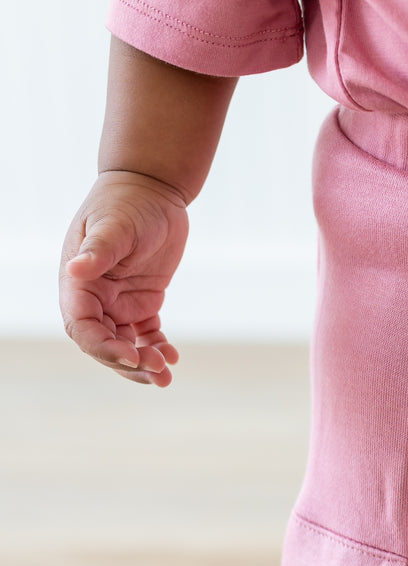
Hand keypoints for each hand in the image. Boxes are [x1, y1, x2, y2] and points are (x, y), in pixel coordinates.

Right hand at [59, 170, 188, 386]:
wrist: (152, 190)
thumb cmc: (127, 202)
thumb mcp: (114, 226)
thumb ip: (98, 250)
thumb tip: (75, 270)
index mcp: (78, 283)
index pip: (82, 327)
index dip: (103, 347)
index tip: (131, 357)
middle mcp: (94, 297)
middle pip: (103, 344)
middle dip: (128, 363)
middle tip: (159, 373)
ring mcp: (117, 301)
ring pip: (125, 344)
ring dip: (144, 363)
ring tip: (167, 375)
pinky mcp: (142, 301)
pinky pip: (146, 334)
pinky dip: (157, 347)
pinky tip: (173, 356)